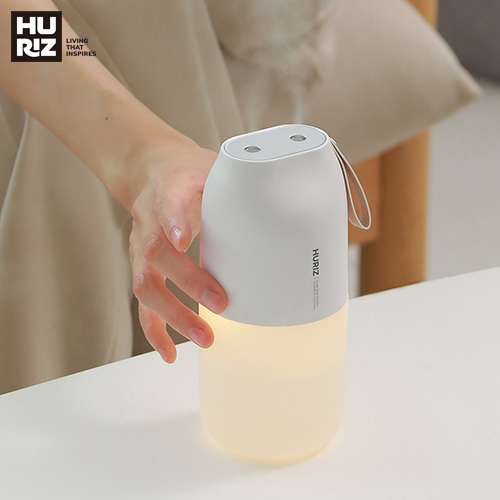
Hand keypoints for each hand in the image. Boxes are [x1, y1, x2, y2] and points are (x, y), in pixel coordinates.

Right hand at [128, 143, 227, 362]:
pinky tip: (171, 352)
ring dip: (173, 315)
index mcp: (166, 192)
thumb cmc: (188, 174)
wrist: (152, 172)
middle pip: (156, 254)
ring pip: (145, 285)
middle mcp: (147, 222)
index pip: (165, 206)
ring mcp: (140, 248)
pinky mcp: (141, 268)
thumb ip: (234, 186)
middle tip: (221, 303)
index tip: (184, 239)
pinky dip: (154, 330)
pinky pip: (142, 303)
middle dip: (188, 282)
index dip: (173, 222)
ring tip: (205, 337)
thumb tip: (278, 205)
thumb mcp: (210, 168)